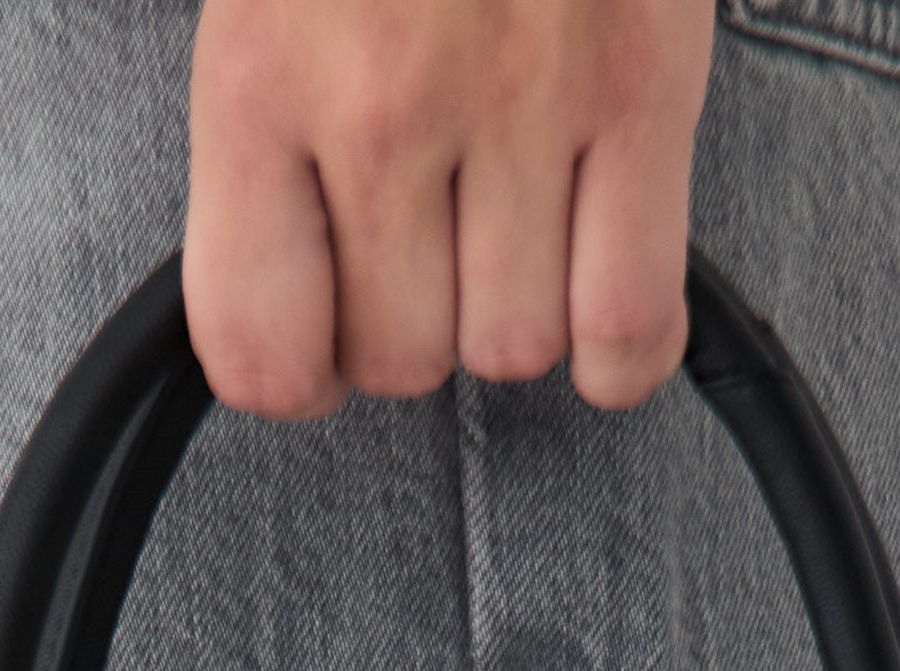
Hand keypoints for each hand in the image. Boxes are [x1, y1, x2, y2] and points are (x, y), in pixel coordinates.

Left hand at [185, 0, 715, 419]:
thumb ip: (266, 126)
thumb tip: (294, 289)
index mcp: (263, 72)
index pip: (257, 348)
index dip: (294, 369)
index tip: (319, 336)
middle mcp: (384, 104)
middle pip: (399, 358)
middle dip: (416, 324)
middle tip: (432, 243)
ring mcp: (521, 101)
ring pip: (512, 348)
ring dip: (515, 313)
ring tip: (514, 225)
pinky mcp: (641, 87)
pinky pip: (626, 318)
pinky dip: (618, 347)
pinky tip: (599, 308)